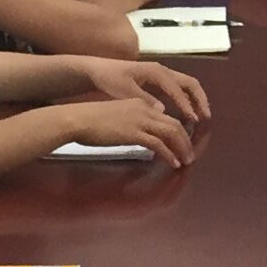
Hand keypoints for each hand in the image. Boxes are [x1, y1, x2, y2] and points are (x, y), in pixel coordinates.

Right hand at [54, 93, 195, 167]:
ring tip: (186, 160)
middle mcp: (143, 110)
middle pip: (174, 124)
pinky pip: (159, 144)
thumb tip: (138, 135)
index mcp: (139, 104)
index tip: (182, 142)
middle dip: (186, 140)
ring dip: (182, 148)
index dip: (177, 130)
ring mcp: (140, 121)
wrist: (76, 119)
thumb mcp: (114, 116)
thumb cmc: (89, 120)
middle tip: (190, 154)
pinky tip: (174, 163)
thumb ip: (129, 122)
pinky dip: (170, 154)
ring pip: (171, 132)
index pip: (165, 116)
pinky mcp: (134, 133)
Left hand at [64, 56, 209, 125]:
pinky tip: (187, 114)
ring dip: (196, 100)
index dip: (186, 104)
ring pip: (187, 85)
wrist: (97, 70)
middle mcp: (163, 71)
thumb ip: (144, 99)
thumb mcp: (124, 90)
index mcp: (156, 72)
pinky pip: (180, 89)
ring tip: (201, 117)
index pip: (177, 89)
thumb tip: (163, 110)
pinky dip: (188, 100)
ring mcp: (162, 75)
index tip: (193, 119)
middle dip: (200, 100)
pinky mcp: (159, 81)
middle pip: (190, 83)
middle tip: (206, 117)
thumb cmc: (110, 79)